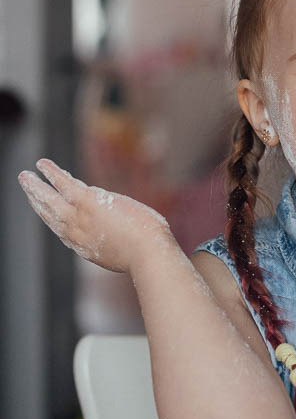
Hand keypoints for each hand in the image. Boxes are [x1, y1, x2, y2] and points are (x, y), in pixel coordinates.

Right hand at [18, 159, 171, 272]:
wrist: (148, 254)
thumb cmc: (148, 254)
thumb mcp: (127, 251)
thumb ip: (119, 241)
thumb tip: (127, 232)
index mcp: (86, 247)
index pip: (63, 230)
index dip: (52, 218)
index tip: (45, 210)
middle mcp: (76, 234)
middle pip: (50, 215)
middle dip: (36, 201)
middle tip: (26, 189)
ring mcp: (79, 217)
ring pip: (50, 200)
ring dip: (35, 187)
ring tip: (24, 175)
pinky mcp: (87, 202)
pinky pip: (63, 184)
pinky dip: (51, 173)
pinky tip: (42, 164)